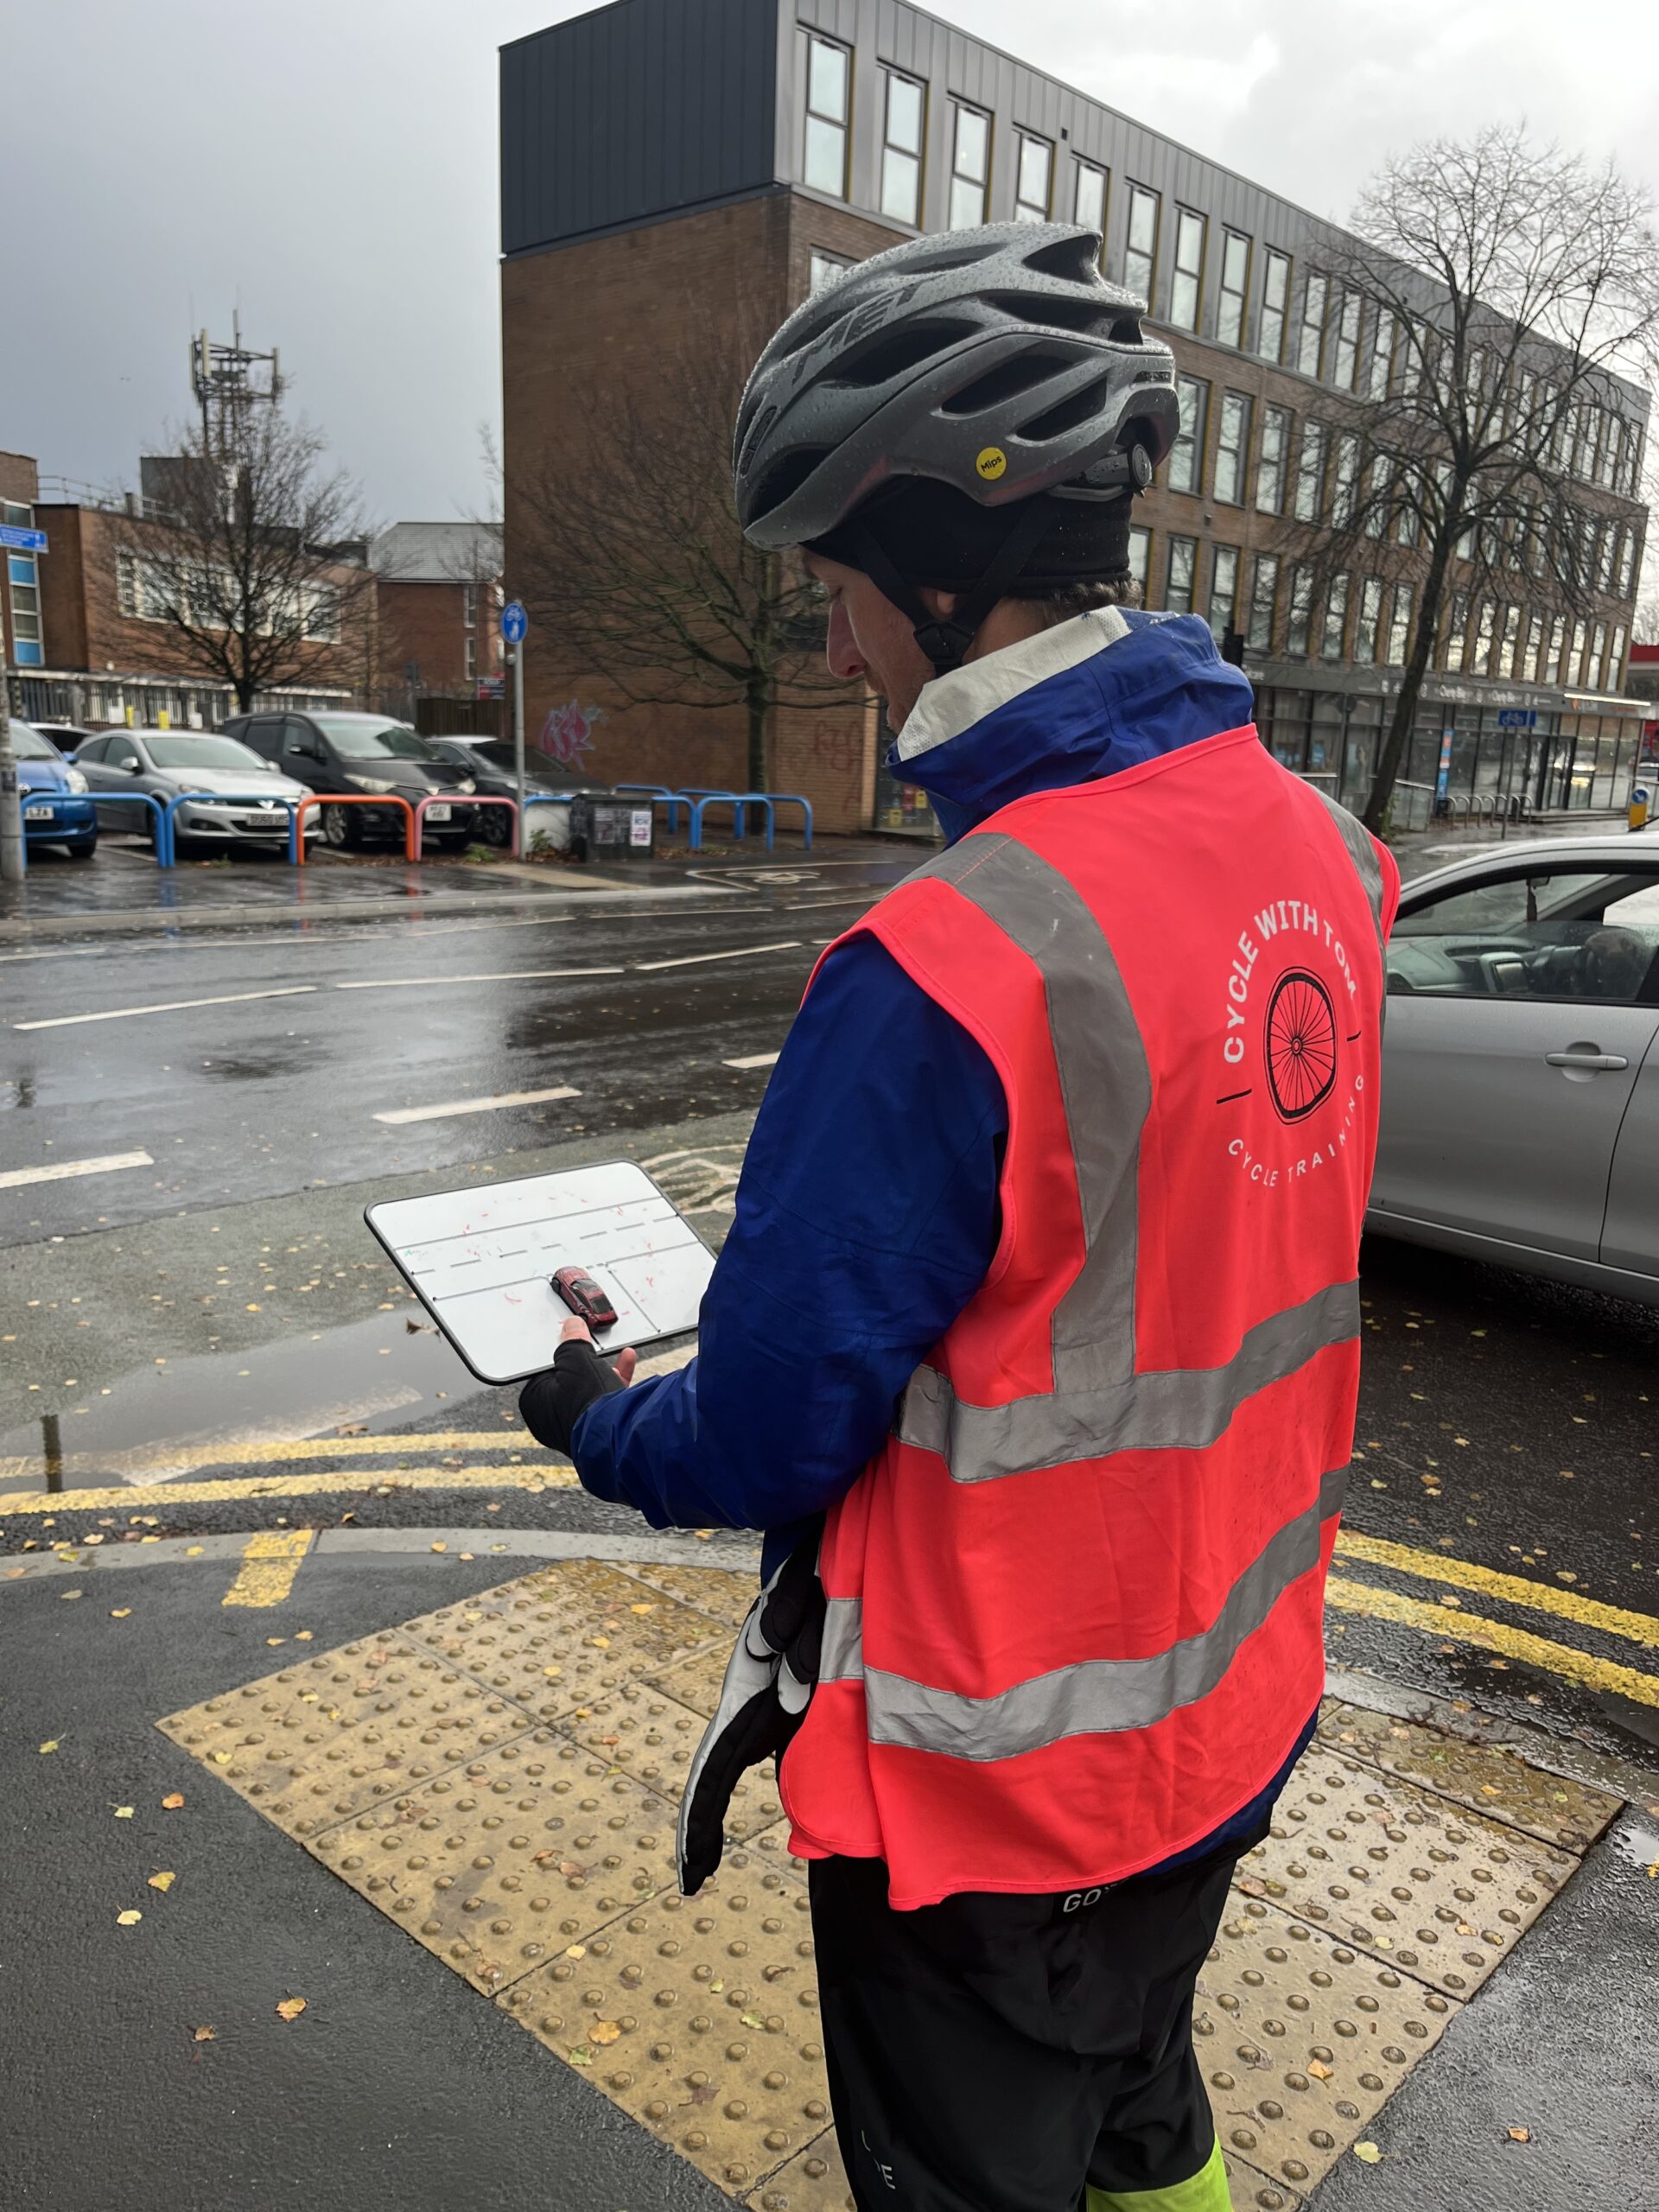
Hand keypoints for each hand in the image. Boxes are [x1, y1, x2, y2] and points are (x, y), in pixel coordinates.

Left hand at [518, 1320, 636, 1459]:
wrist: (617, 1433)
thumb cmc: (586, 1403)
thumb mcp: (576, 1359)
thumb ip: (573, 1340)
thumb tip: (572, 1327)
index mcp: (533, 1401)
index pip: (542, 1368)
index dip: (557, 1351)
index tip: (569, 1339)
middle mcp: (549, 1418)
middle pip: (567, 1378)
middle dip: (583, 1360)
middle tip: (591, 1345)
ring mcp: (574, 1424)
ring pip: (588, 1388)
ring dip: (601, 1369)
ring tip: (610, 1354)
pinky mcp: (596, 1427)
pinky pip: (603, 1398)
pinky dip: (614, 1379)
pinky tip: (625, 1361)